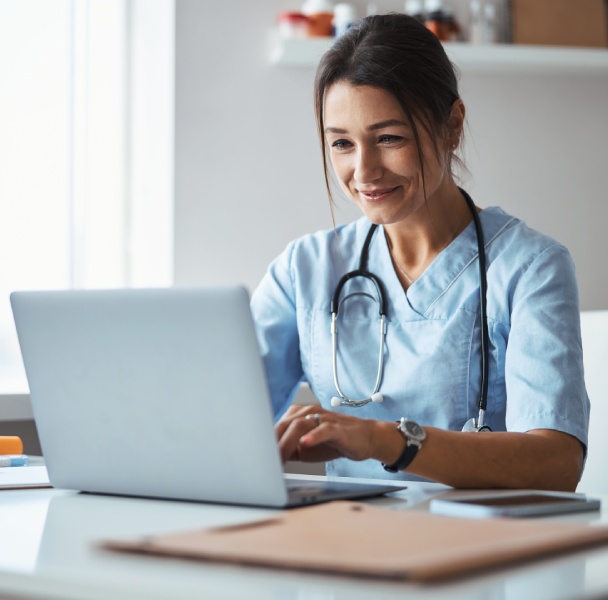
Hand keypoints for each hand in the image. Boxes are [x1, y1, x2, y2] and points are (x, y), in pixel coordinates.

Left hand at [275, 404, 393, 463]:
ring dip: (287, 442)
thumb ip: (288, 449)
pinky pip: (324, 429)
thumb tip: (268, 460)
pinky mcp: (337, 427)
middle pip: (285, 424)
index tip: (257, 457)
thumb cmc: (334, 441)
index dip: (266, 442)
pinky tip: (305, 443)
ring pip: (300, 425)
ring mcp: (323, 418)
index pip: (277, 427)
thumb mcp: (306, 447)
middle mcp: (309, 413)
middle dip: (273, 442)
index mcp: (299, 415)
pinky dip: (313, 436)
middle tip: (265, 461)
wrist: (364, 437)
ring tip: (280, 456)